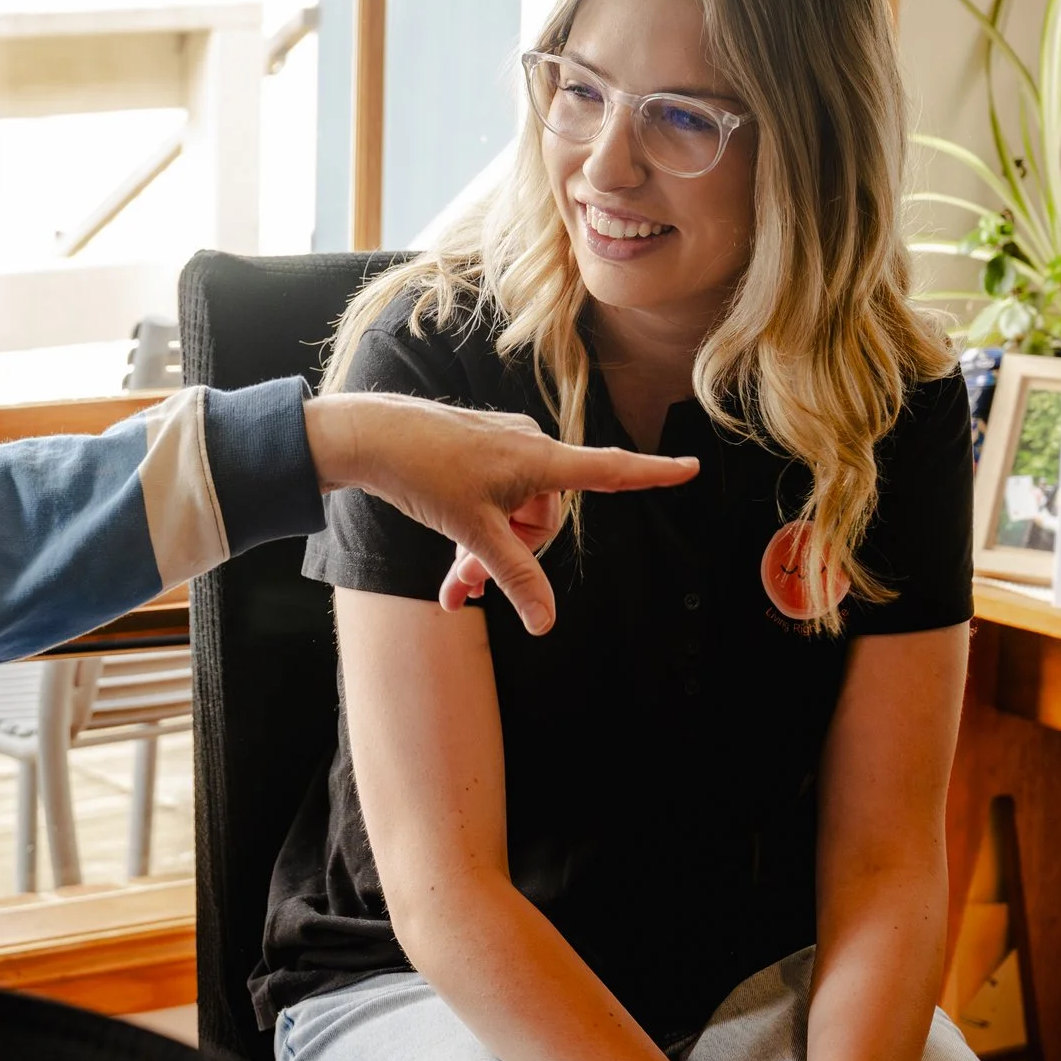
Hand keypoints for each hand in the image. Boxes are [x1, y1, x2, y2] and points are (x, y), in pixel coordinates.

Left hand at [303, 393, 697, 633]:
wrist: (369, 436)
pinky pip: (494, 503)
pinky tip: (452, 566)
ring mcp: (503, 450)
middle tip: (471, 587)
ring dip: (489, 555)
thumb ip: (515, 577)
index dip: (652, 473)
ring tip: (455, 588)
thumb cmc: (424, 471)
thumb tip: (546, 623)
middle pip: (545, 519)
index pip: (610, 470)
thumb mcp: (474, 532)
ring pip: (515, 517)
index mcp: (541, 459)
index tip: (690, 467)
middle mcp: (530, 448)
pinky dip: (478, 535)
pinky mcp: (478, 454)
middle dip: (513, 559)